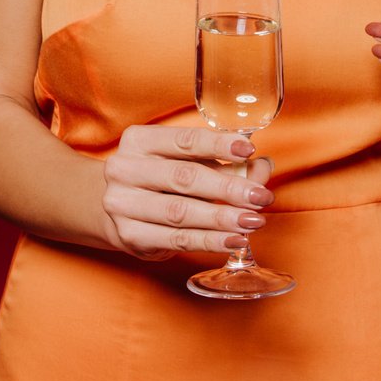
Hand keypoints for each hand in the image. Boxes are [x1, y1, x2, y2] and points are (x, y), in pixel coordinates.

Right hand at [98, 124, 276, 260]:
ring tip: (253, 220)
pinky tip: (234, 240)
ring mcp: (123, 204)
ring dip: (222, 217)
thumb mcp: (187, 162)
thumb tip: (262, 167)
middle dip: (228, 187)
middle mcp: (124, 169)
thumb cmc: (161, 180)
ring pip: (181, 211)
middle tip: (260, 196)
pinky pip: (177, 239)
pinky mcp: (131, 236)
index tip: (248, 150)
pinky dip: (210, 240)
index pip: (184, 140)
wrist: (118, 210)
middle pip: (184, 177)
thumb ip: (225, 163)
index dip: (218, 145)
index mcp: (138, 141)